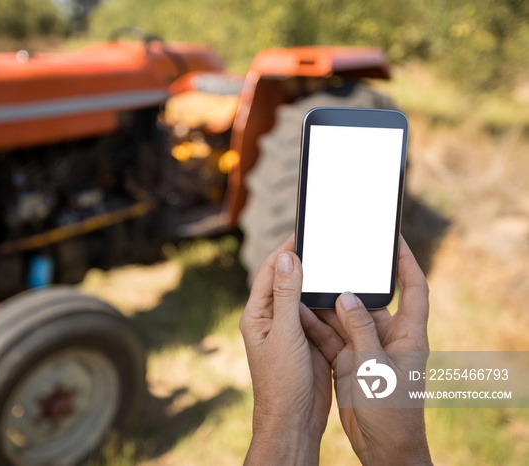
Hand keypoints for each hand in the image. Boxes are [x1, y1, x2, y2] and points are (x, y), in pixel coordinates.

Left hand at [239, 234, 335, 464]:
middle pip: (291, 282)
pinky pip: (323, 317)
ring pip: (309, 299)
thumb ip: (287, 296)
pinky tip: (346, 295)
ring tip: (339, 264)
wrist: (295, 420)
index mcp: (258, 314)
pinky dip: (333, 307)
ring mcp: (293, 330)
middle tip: (327, 244)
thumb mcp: (285, 333)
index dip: (287, 251)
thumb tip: (289, 259)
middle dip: (308, 264)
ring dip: (322, 285)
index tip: (303, 232)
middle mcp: (273, 319)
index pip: (271, 273)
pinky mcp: (311, 342)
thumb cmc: (281, 380)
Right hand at [306, 236, 432, 465]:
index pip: (413, 287)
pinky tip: (298, 313)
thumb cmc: (392, 409)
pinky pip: (330, 337)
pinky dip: (315, 327)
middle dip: (348, 283)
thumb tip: (346, 296)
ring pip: (343, 318)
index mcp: (408, 333)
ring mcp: (366, 349)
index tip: (395, 238)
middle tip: (328, 260)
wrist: (383, 447)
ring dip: (325, 305)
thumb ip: (361, 329)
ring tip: (305, 283)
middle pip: (367, 300)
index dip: (407, 261)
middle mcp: (387, 336)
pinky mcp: (349, 362)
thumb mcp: (376, 366)